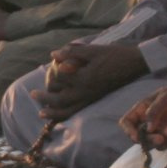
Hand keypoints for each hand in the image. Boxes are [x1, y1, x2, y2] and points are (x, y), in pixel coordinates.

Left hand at [31, 42, 148, 125]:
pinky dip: (66, 116)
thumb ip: (72, 52)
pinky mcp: (94, 100)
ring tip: (41, 112)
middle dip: (44, 98)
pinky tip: (58, 117)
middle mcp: (86, 91)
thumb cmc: (112, 54)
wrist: (133, 64)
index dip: (53, 71)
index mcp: (84, 77)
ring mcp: (90, 98)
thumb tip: (53, 55)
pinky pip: (78, 112)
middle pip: (59, 99)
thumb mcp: (92, 50)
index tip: (52, 64)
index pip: (60, 78)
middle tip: (33, 94)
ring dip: (53, 112)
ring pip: (68, 111)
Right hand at [119, 75, 166, 147]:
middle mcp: (147, 120)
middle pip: (137, 135)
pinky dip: (166, 142)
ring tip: (165, 136)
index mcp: (142, 109)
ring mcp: (158, 129)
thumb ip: (155, 111)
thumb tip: (147, 128)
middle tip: (158, 138)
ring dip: (154, 142)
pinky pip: (162, 144)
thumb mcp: (166, 98)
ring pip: (149, 142)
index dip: (128, 130)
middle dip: (144, 139)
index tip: (137, 136)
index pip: (127, 122)